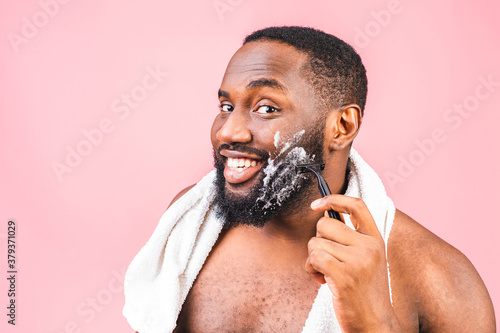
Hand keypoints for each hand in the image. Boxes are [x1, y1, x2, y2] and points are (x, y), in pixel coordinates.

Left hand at [305, 195, 400, 331]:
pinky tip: (322, 281)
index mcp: (376, 239)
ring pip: (315, 242)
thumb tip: (325, 214)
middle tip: (327, 259)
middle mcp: (369, 246)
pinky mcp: (344, 275)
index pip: (357, 205)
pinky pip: (313, 258)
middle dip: (318, 240)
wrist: (375, 324)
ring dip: (313, 259)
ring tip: (326, 273)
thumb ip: (350, 238)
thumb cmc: (365, 292)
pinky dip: (310, 269)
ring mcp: (358, 260)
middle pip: (325, 224)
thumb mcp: (367, 259)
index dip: (334, 198)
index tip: (317, 204)